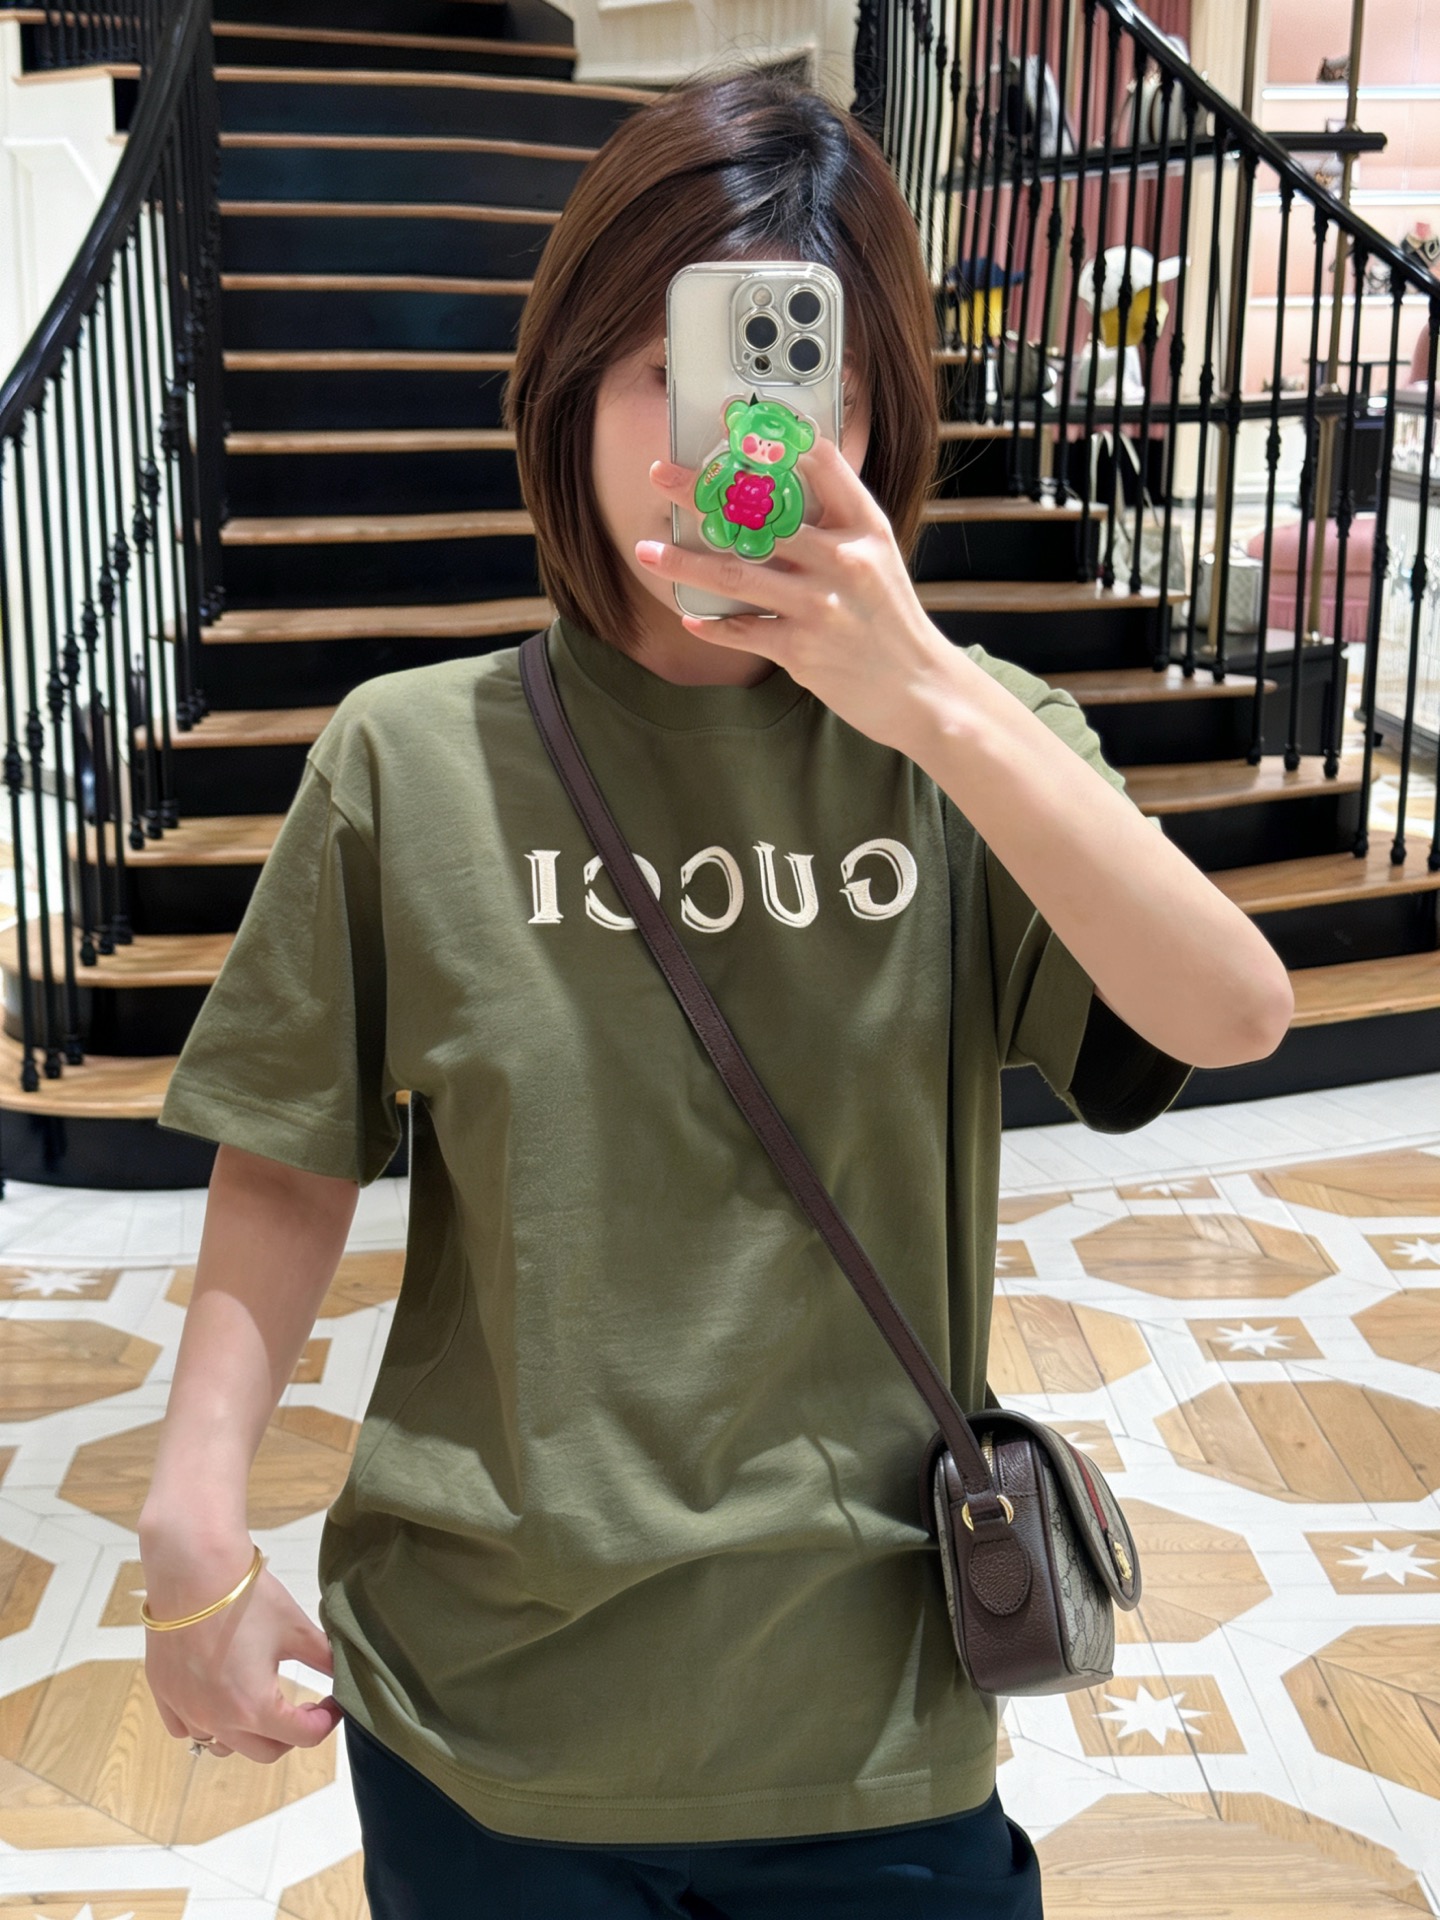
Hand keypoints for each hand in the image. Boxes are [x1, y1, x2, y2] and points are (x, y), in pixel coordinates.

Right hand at [142, 1537, 341, 1763]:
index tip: (333, 1704)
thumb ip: (324, 1658)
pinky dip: (207, 1722)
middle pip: (265, 1751)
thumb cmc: (246, 1598)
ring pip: (222, 1745)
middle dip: (291, 1734)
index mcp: (255, 1708)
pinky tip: (219, 1697)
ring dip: (247, 1733)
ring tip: (262, 1703)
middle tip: (304, 1707)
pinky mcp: (164, 1695)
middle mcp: (218, 1720)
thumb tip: (345, 1671)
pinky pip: (186, 1728)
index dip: (326, 1721)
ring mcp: (187, 1710)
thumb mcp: (296, 1628)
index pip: (302, 1736)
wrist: (193, 1570)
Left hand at [638, 436, 957, 755]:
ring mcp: (819, 604)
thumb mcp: (877, 558)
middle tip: (660, 477)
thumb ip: (834, 525)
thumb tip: (774, 497)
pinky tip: (690, 616)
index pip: (818, 461)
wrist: (918, 688)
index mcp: (863, 527)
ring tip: (646, 552)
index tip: (733, 418)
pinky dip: (711, 624)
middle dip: (701, 492)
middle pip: (759, 513)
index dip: (772, 436)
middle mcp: (842, 559)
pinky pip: (741, 630)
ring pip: (734, 573)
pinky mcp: (800, 648)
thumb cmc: (889, 621)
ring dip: (682, 562)